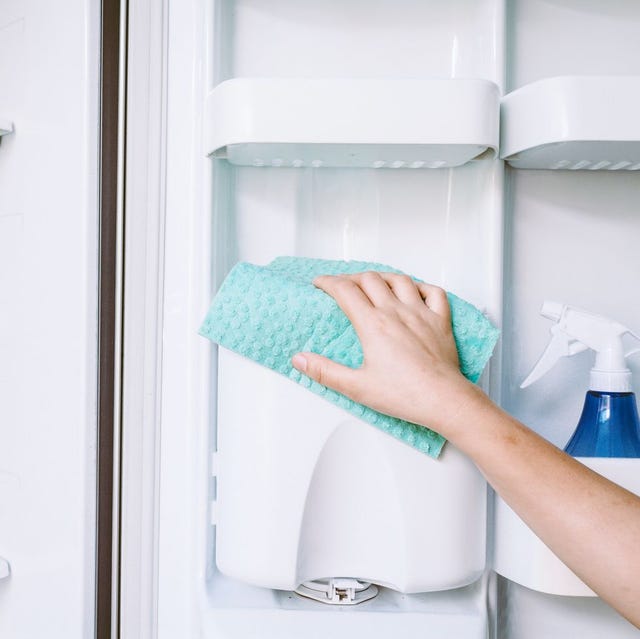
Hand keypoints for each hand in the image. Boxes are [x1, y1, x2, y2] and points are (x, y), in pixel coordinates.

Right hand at [291, 272, 480, 433]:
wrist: (443, 399)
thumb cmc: (405, 394)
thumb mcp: (357, 387)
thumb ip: (325, 371)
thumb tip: (300, 360)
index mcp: (373, 325)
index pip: (345, 291)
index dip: (328, 282)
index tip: (320, 284)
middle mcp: (396, 312)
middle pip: (369, 279)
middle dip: (351, 277)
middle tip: (342, 285)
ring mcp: (421, 314)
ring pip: (399, 279)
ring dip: (382, 276)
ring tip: (373, 281)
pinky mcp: (440, 321)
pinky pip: (433, 292)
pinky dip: (421, 286)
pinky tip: (414, 290)